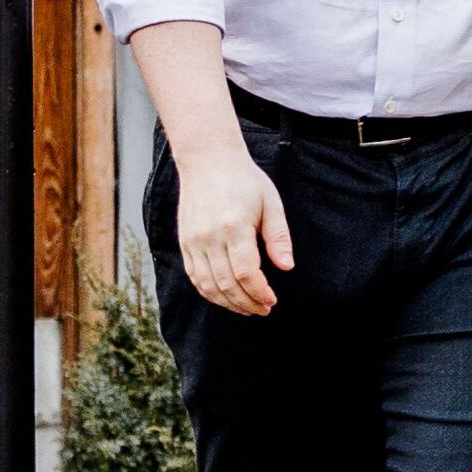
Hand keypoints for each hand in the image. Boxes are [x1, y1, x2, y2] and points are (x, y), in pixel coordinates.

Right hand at [173, 142, 293, 316]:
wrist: (209, 161)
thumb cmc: (245, 181)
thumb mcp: (271, 202)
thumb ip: (278, 237)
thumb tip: (286, 267)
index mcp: (234, 227)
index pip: (246, 272)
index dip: (259, 292)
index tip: (272, 301)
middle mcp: (209, 237)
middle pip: (226, 284)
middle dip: (246, 302)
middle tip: (263, 309)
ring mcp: (193, 241)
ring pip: (207, 285)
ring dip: (228, 302)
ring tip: (247, 308)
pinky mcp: (185, 243)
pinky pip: (194, 276)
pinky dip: (209, 292)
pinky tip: (225, 297)